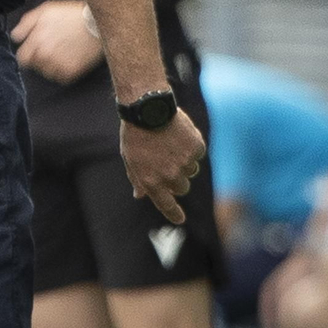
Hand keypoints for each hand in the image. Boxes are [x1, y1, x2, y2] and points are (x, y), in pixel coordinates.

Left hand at [11, 0, 103, 84]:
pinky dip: (63, 71)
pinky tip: (69, 58)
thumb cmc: (70, 14)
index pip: (22, 58)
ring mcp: (58, 65)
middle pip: (34, 66)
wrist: (98, 23)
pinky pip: (60, 77)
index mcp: (36, 41)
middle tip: (51, 48)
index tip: (34, 50)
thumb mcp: (45, 10)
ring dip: (50, 65)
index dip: (27, 54)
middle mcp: (45, 55)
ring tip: (62, 52)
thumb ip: (26, 23)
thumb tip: (15, 38)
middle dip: (39, 58)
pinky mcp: (71, 72)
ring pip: (46, 73)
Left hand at [120, 110, 206, 224]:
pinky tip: (178, 135)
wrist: (147, 108)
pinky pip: (198, 155)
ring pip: (191, 171)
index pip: (167, 206)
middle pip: (181, 188)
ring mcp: (185, 163)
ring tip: (169, 144)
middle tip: (166, 161)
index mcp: (151, 181)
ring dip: (184, 162)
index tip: (179, 219)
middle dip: (176, 179)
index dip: (174, 214)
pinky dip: (190, 147)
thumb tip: (139, 195)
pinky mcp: (197, 149)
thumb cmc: (135, 134)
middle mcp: (170, 176)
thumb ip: (138, 179)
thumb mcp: (130, 159)